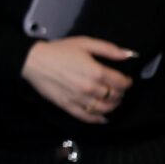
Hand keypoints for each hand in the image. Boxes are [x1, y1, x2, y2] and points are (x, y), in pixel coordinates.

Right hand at [21, 37, 136, 123]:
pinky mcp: (68, 106)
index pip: (121, 83)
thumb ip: (108, 49)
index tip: (125, 80)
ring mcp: (80, 99)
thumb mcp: (85, 43)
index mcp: (97, 72)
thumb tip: (129, 55)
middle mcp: (91, 88)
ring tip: (111, 101)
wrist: (34, 61)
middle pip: (115, 96)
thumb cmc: (60, 50)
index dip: (127, 82)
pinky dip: (98, 119)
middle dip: (120, 93)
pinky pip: (88, 117)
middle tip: (117, 89)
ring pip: (105, 108)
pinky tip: (103, 118)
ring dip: (112, 106)